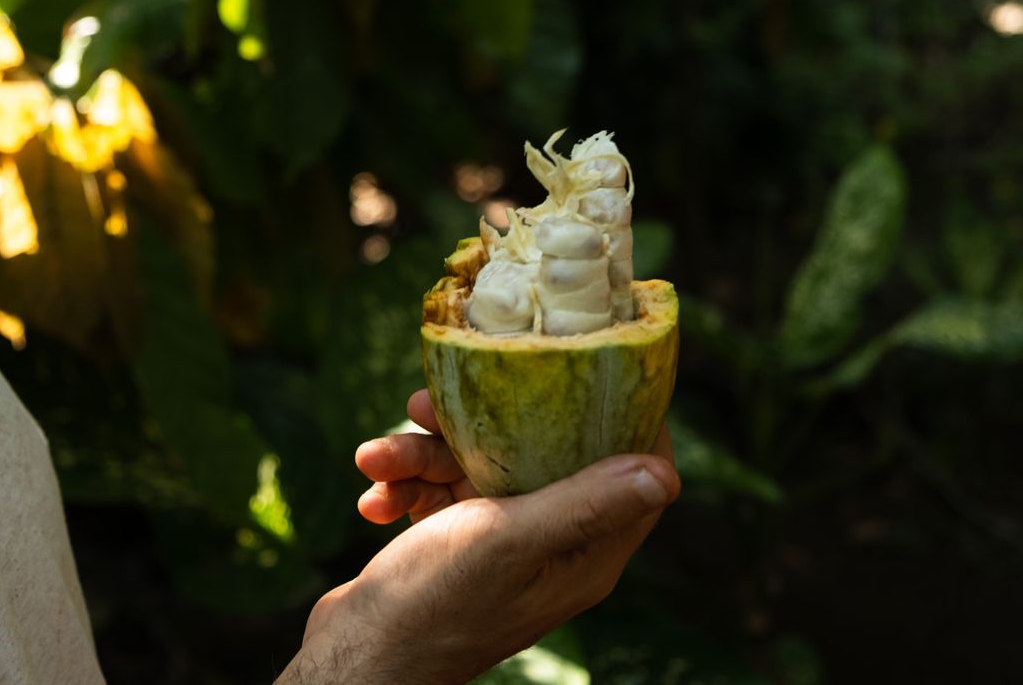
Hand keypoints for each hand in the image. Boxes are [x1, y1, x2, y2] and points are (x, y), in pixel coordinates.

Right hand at [277, 390, 679, 684]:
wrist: (356, 660)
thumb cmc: (434, 606)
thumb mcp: (510, 541)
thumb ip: (583, 503)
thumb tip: (666, 475)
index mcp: (585, 553)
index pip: (633, 475)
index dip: (622, 418)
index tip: (591, 367)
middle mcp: (553, 547)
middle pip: (542, 455)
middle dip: (486, 423)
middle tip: (436, 400)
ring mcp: (505, 547)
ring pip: (478, 468)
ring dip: (423, 455)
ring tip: (379, 455)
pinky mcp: (459, 547)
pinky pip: (442, 494)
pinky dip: (406, 486)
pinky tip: (374, 498)